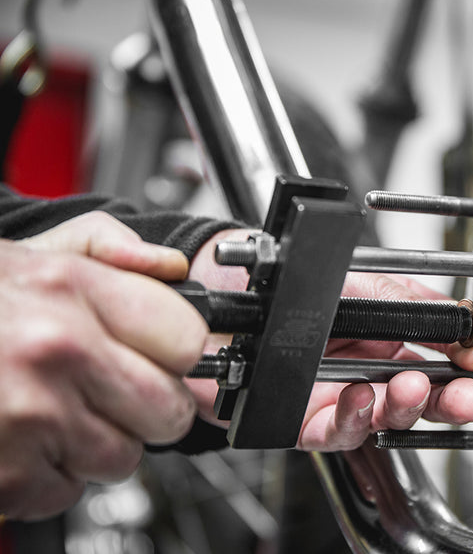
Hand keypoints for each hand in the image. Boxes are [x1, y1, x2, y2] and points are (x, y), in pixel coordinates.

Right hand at [0, 213, 207, 519]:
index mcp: (71, 289)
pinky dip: (48, 477)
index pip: (187, 340)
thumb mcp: (30, 254)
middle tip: (109, 394)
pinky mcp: (6, 475)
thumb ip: (106, 248)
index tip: (163, 358)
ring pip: (123, 457)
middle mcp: (57, 349)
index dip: (177, 354)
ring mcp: (31, 415)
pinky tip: (22, 441)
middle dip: (148, 409)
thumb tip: (169, 265)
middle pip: (169, 410)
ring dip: (97, 445)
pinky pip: (68, 492)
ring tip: (53, 412)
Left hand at [186, 229, 472, 451]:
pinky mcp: (303, 420)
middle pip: (420, 396)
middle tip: (468, 397)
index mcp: (385, 336)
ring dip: (403, 407)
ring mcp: (337, 397)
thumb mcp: (355, 278)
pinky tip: (358, 396)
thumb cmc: (281, 283)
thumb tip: (457, 313)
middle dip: (449, 400)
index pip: (437, 356)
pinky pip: (334, 430)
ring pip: (383, 418)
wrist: (220, 291)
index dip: (462, 361)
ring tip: (412, 388)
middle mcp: (366, 370)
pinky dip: (351, 417)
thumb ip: (406, 296)